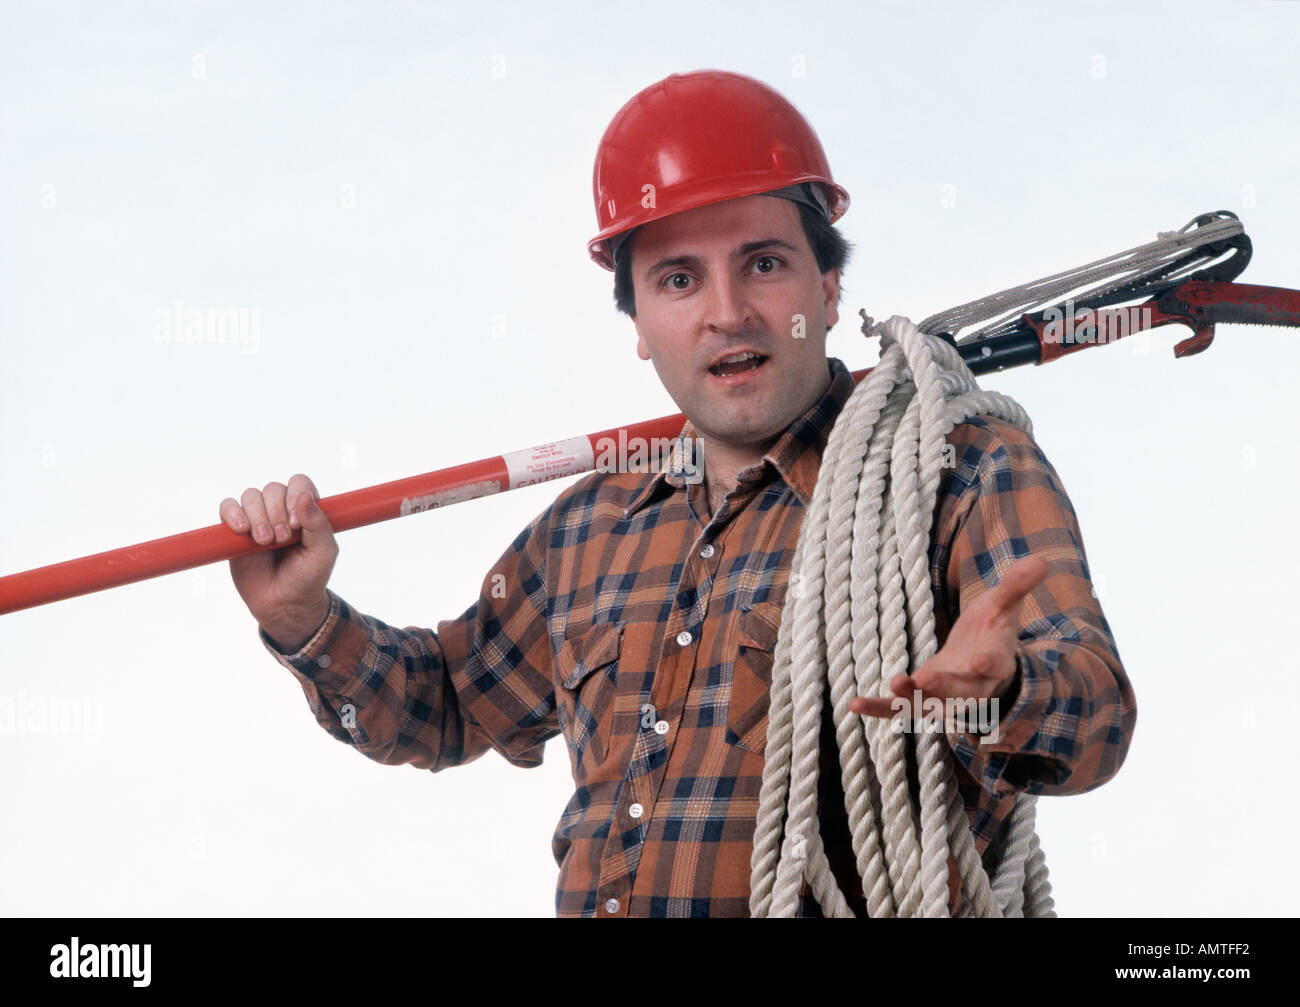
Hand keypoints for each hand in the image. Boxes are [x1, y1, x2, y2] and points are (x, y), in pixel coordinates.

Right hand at [219, 474, 337, 650]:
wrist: (284, 605)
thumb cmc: (308, 577)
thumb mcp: (323, 553)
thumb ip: (318, 524)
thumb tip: (305, 496)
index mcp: (305, 510)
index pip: (299, 483)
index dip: (295, 496)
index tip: (297, 524)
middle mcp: (281, 510)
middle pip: (273, 488)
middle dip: (276, 511)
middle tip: (282, 539)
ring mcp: (257, 519)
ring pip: (250, 496)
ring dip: (257, 516)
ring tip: (265, 541)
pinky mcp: (235, 531)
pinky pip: (227, 507)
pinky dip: (232, 514)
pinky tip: (242, 531)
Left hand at [849, 554, 1048, 722]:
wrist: (982, 661)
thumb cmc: (993, 630)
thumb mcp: (1004, 605)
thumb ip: (1016, 586)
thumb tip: (1042, 560)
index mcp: (996, 660)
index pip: (995, 665)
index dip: (989, 664)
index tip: (981, 662)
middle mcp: (973, 686)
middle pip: (961, 692)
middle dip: (944, 687)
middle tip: (923, 679)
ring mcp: (946, 697)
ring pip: (930, 705)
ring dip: (910, 700)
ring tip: (893, 686)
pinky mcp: (923, 700)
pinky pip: (900, 708)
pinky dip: (880, 708)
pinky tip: (855, 705)